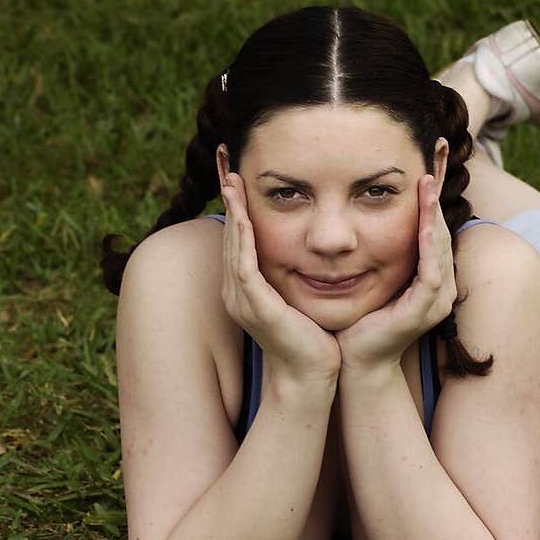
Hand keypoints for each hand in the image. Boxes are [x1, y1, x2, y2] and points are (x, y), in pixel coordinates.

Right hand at [220, 174, 341, 382]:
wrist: (312, 377)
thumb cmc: (313, 338)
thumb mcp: (300, 296)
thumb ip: (296, 272)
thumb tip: (310, 247)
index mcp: (246, 288)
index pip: (239, 237)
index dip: (237, 204)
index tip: (237, 172)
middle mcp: (237, 291)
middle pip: (230, 234)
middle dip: (229, 198)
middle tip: (226, 162)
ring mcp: (242, 300)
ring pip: (233, 246)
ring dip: (232, 211)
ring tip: (229, 180)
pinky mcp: (254, 307)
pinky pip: (244, 267)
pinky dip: (243, 240)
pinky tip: (244, 217)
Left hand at [335, 175, 456, 371]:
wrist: (355, 361)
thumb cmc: (359, 319)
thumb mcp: (371, 277)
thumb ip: (376, 251)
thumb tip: (359, 216)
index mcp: (430, 277)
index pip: (434, 229)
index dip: (432, 197)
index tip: (429, 163)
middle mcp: (440, 287)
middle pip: (442, 231)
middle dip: (437, 196)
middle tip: (435, 161)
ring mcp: (435, 300)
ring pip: (439, 247)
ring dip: (433, 215)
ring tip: (428, 184)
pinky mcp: (424, 310)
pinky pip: (432, 273)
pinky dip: (428, 247)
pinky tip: (424, 225)